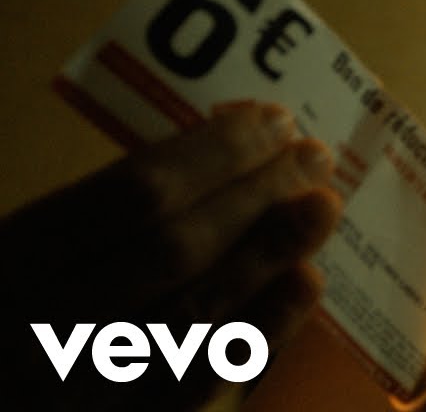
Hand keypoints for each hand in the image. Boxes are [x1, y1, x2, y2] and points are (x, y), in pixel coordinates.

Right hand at [0, 101, 343, 409]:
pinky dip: (264, 325)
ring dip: (271, 253)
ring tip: (322, 207)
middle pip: (174, 248)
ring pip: (197, 314)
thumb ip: (123, 200)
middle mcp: (47, 319)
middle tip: (314, 156)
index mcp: (18, 254)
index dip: (215, 154)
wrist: (7, 376)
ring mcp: (87, 377)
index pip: (131, 194)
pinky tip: (306, 281)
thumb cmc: (33, 292)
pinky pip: (206, 377)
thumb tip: (239, 148)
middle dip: (256, 195)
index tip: (274, 121)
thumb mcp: (46, 235)